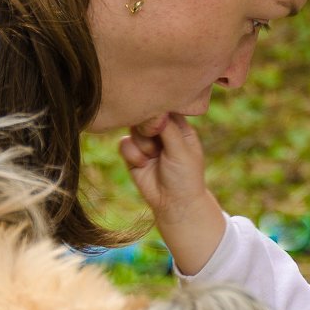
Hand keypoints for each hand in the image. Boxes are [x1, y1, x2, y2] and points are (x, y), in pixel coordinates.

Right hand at [119, 112, 225, 274]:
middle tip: (155, 141)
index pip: (165, 106)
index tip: (157, 119)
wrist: (174, 204)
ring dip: (141, 143)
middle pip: (145, 116)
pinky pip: (124, 144)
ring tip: (153, 157)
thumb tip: (154, 109)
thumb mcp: (181, 150)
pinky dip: (132, 154)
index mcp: (179, 127)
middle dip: (147, 128)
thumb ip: (168, 128)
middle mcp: (162, 131)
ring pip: (132, 128)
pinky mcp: (133, 154)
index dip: (158, 110)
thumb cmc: (185, 176)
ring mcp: (146, 142)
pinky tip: (143, 165)